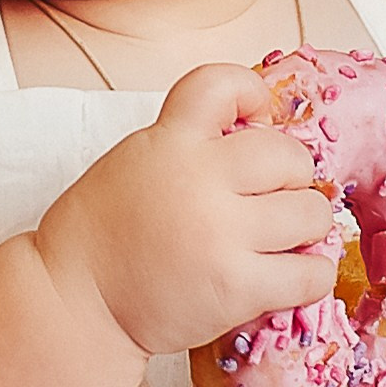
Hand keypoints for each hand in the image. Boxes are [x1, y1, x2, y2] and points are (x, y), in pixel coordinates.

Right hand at [29, 65, 342, 364]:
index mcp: (169, 139)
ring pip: (312, 214)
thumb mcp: (137, 158)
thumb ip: (190, 140)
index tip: (254, 123)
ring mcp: (220, 234)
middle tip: (270, 200)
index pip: (225, 83)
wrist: (73, 303)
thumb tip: (262, 131)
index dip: (253, 95)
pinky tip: (288, 276)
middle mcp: (198, 179)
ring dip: (305, 228)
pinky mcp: (235, 288)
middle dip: (291, 179)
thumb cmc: (105, 234)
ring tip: (280, 241)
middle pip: (291, 157)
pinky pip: (312, 273)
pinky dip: (310, 275)